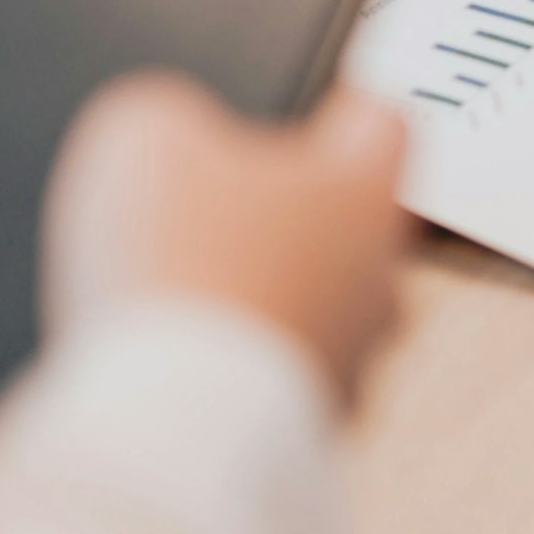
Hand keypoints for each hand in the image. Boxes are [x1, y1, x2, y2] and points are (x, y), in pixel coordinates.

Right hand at [45, 74, 411, 409]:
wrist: (170, 417)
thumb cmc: (180, 268)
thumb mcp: (149, 136)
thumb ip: (175, 114)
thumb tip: (174, 135)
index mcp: (362, 189)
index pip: (384, 124)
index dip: (342, 108)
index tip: (323, 107)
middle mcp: (379, 277)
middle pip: (358, 226)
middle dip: (298, 217)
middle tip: (229, 211)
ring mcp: (352, 359)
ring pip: (328, 311)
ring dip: (273, 300)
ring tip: (196, 297)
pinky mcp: (310, 426)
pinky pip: (287, 382)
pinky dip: (245, 370)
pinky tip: (186, 364)